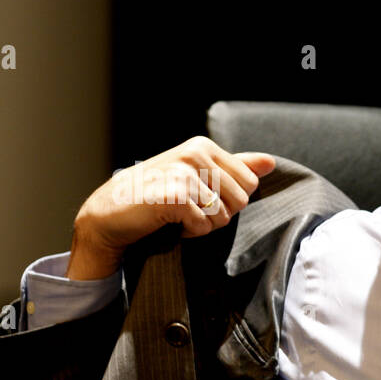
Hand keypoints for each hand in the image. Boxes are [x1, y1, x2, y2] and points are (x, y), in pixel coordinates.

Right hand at [67, 137, 275, 278]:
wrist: (110, 213)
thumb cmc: (156, 195)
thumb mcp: (198, 176)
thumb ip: (235, 168)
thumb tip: (270, 162)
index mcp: (204, 146)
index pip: (250, 184)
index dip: (229, 200)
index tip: (200, 198)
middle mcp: (194, 154)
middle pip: (240, 202)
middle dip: (218, 214)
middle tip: (187, 209)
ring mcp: (183, 173)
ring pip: (223, 217)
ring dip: (202, 226)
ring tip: (176, 215)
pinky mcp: (175, 196)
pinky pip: (204, 227)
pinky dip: (188, 233)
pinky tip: (167, 222)